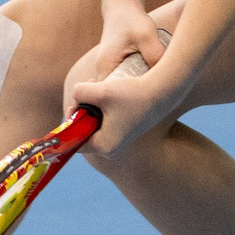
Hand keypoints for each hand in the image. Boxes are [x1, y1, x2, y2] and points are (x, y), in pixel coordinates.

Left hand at [64, 17, 173, 159]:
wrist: (163, 90)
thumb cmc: (133, 92)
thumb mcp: (100, 90)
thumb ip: (79, 93)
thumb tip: (75, 97)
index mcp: (104, 146)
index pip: (75, 139)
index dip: (71, 120)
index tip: (76, 103)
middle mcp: (112, 148)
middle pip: (84, 129)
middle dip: (83, 107)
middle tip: (90, 88)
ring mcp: (120, 140)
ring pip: (94, 121)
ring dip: (92, 102)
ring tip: (100, 85)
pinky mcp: (126, 130)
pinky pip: (105, 119)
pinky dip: (103, 104)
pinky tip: (110, 90)